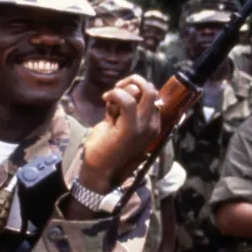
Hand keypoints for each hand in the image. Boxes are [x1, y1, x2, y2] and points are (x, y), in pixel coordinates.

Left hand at [81, 75, 160, 189]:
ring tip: (109, 102)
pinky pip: (128, 100)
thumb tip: (127, 89)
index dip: (134, 88)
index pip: (151, 93)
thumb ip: (126, 107)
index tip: (117, 96)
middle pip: (151, 88)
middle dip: (132, 82)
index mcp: (152, 123)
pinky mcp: (131, 128)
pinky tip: (106, 100)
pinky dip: (116, 94)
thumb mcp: (118, 121)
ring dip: (121, 90)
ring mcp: (144, 127)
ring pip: (142, 91)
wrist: (99, 169)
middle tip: (115, 91)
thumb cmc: (106, 146)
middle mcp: (152, 124)